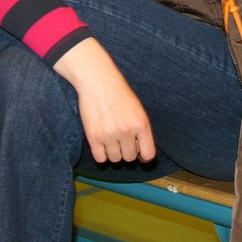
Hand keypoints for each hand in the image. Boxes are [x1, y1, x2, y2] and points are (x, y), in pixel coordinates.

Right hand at [53, 37, 155, 162]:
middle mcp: (127, 131)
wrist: (98, 81)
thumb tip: (143, 155)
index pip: (148, 155)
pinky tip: (101, 143)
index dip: (144, 157)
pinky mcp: (93, 137)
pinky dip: (101, 154)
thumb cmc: (119, 94)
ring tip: (110, 138)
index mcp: (142, 124)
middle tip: (120, 139)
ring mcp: (110, 135)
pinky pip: (100, 158)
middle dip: (126, 151)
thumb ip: (141, 130)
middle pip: (130, 158)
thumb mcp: (138, 110)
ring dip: (113, 153)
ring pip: (115, 159)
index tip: (139, 153)